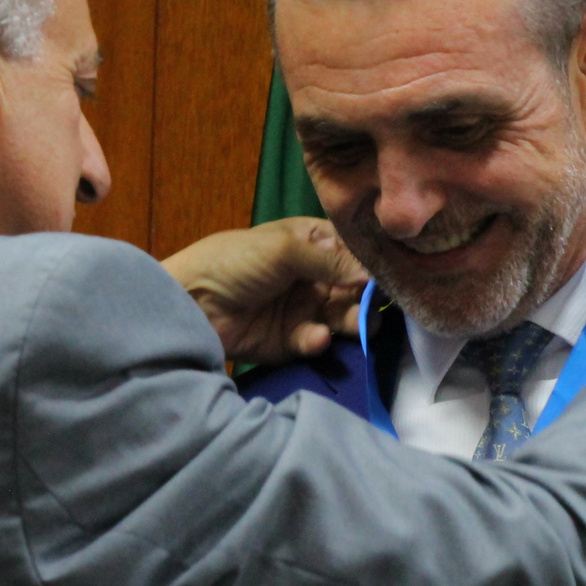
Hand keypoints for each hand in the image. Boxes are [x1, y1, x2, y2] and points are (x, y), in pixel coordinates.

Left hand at [162, 217, 368, 363]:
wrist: (189, 302)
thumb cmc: (234, 261)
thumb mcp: (284, 249)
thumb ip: (330, 259)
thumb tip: (373, 273)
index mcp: (314, 243)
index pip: (357, 251)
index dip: (375, 263)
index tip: (396, 274)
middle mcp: (316, 275)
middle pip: (357, 289)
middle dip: (369, 299)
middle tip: (377, 307)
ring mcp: (305, 309)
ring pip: (345, 318)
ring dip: (354, 322)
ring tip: (358, 326)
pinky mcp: (292, 341)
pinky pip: (317, 342)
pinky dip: (319, 341)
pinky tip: (315, 337)